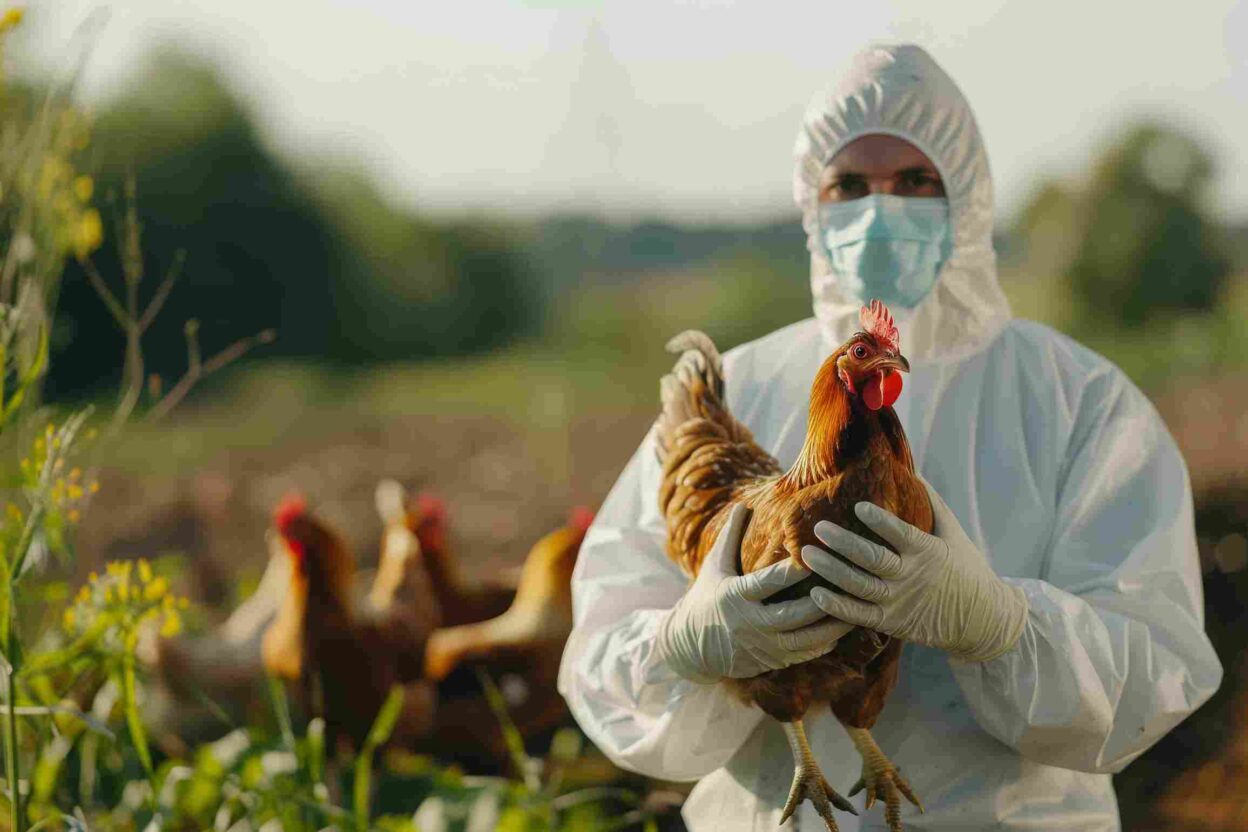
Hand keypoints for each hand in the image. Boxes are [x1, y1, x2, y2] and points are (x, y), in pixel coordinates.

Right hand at [656, 503, 854, 682]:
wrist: (691, 647)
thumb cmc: (706, 598)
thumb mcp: (714, 566)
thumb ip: (731, 536)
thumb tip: (744, 504)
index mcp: (735, 596)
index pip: (769, 582)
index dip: (794, 570)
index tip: (818, 553)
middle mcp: (750, 624)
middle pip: (793, 614)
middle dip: (823, 600)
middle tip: (849, 583)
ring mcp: (762, 646)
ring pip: (804, 639)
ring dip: (832, 626)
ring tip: (856, 608)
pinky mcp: (771, 661)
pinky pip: (803, 655)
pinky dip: (824, 643)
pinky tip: (842, 630)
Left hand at [804, 480, 1028, 661]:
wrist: (984, 620)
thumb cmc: (967, 569)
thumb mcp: (955, 535)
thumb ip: (934, 505)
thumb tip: (914, 472)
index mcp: (928, 551)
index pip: (900, 533)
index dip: (879, 520)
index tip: (857, 505)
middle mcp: (912, 577)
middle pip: (872, 558)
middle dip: (843, 542)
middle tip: (818, 527)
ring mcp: (900, 602)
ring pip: (859, 585)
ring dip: (831, 570)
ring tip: (806, 554)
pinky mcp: (892, 623)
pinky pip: (859, 616)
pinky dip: (836, 606)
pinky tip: (815, 593)